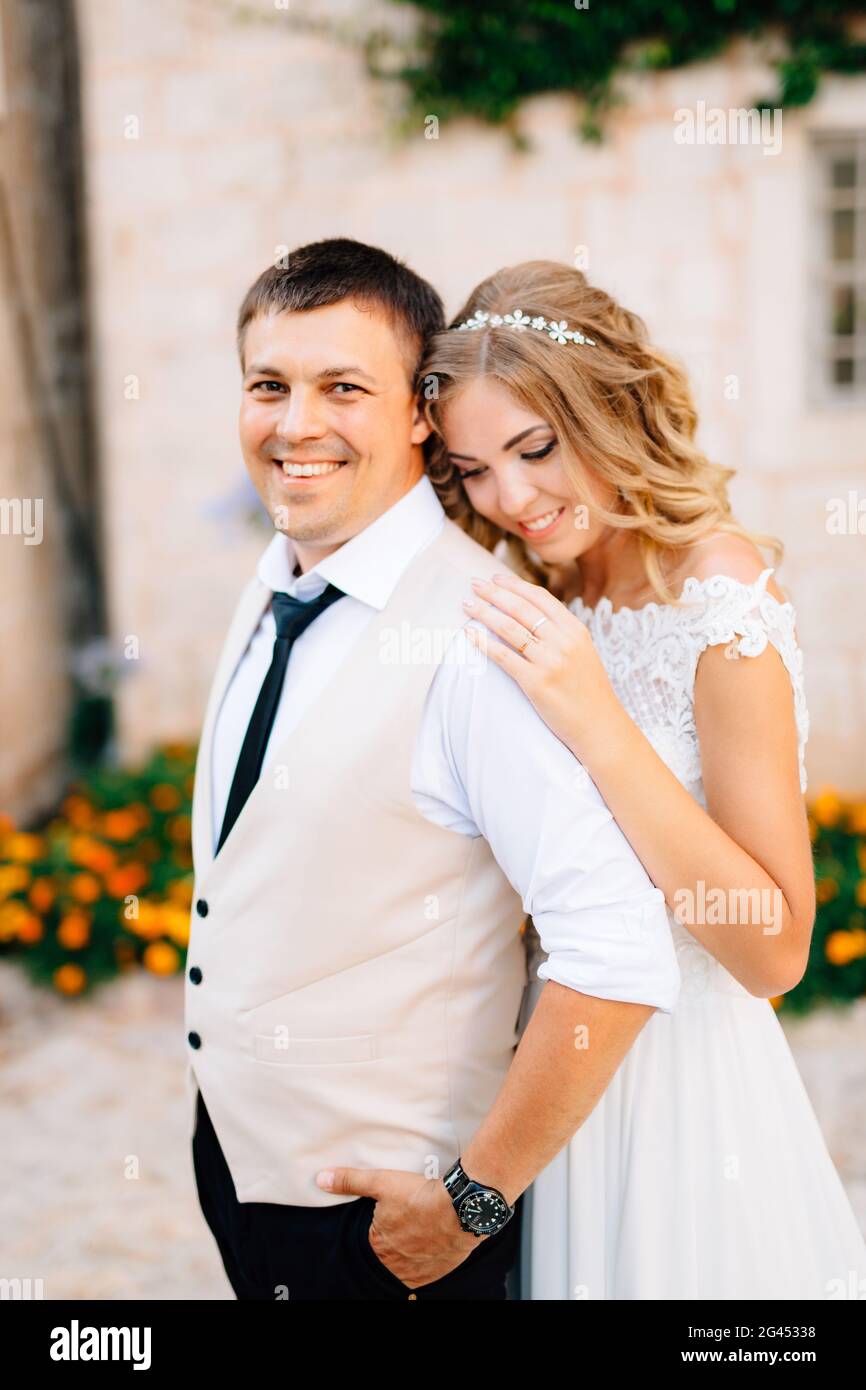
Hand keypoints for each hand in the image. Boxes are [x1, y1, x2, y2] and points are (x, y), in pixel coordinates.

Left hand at [316, 1165, 479, 1287]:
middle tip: (407, 1221)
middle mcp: (396, 1265)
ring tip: (419, 1230)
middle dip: (395, 1239)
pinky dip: (427, 1259)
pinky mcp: (439, 1272)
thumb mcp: (381, 1182)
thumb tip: (322, 1180)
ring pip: (407, 1265)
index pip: (371, 1241)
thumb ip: (350, 1182)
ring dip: (410, 1251)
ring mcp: (418, 1272)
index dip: (380, 1225)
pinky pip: (427, 1271)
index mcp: (378, 1247)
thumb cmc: (420, 1196)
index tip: (391, 1214)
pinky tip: (431, 1244)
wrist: (461, 1208)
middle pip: (389, 1254)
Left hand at [462, 572, 619, 758]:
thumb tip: (531, 615)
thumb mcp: (583, 652)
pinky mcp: (536, 683)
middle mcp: (563, 641)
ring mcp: (550, 661)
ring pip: (510, 628)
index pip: (540, 598)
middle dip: (494, 593)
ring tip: (467, 605)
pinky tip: (469, 634)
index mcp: (576, 629)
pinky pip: (504, 657)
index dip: (514, 585)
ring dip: (484, 613)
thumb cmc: (588, 691)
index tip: (495, 578)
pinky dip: (483, 643)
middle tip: (474, 584)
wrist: (599, 726)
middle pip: (521, 608)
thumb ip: (561, 633)